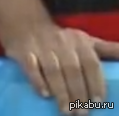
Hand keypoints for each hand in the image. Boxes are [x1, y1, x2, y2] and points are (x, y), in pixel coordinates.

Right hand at [2, 23, 118, 108]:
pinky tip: (44, 94)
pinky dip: (38, 81)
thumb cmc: (61, 39)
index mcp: (80, 41)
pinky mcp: (22, 50)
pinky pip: (30, 67)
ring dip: (61, 92)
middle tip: (82, 112)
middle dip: (78, 92)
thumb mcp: (86, 40)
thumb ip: (107, 49)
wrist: (25, 22)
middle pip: (72, 70)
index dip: (95, 83)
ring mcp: (41, 46)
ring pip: (53, 71)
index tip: (98, 102)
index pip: (91, 64)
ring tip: (66, 110)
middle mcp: (61, 43)